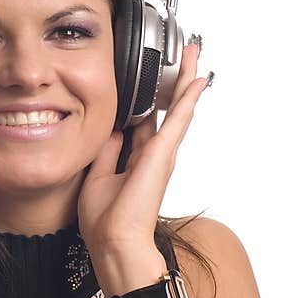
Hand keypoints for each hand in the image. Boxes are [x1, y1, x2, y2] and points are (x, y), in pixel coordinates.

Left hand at [77, 41, 211, 259]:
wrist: (114, 241)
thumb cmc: (106, 221)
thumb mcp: (99, 176)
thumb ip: (107, 151)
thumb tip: (110, 129)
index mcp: (139, 159)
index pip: (147, 121)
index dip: (150, 100)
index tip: (152, 80)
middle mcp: (156, 154)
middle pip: (169, 110)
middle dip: (176, 83)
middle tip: (185, 57)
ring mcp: (163, 153)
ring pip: (178, 108)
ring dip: (186, 81)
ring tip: (193, 56)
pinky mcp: (163, 153)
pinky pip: (178, 118)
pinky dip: (188, 97)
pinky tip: (198, 79)